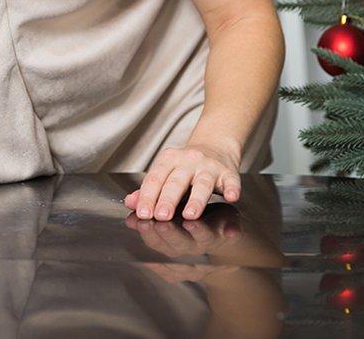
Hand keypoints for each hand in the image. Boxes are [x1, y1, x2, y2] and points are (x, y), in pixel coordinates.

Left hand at [124, 141, 240, 221]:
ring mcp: (209, 167)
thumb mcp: (166, 172)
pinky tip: (231, 197)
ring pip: (202, 183)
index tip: (143, 213)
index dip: (148, 196)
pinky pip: (231, 181)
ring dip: (196, 199)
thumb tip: (131, 202)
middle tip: (161, 216)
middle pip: (176, 182)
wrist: (216, 147)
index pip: (155, 179)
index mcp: (169, 160)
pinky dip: (232, 189)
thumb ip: (149, 189)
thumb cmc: (186, 167)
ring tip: (190, 214)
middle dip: (168, 199)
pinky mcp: (228, 173)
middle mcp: (188, 161)